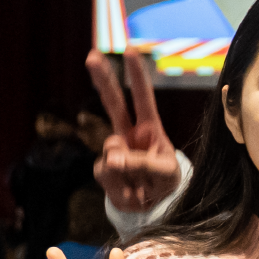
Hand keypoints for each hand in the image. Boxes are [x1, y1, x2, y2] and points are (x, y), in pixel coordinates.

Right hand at [87, 47, 181, 211]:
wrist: (152, 206)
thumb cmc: (166, 182)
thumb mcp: (166, 174)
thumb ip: (144, 164)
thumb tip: (113, 157)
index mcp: (150, 129)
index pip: (143, 99)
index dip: (136, 76)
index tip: (130, 51)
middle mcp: (128, 134)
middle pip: (112, 103)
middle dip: (103, 80)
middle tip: (93, 56)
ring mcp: (114, 150)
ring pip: (111, 153)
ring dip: (129, 174)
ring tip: (144, 185)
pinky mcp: (103, 169)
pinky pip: (107, 175)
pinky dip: (122, 188)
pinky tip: (132, 192)